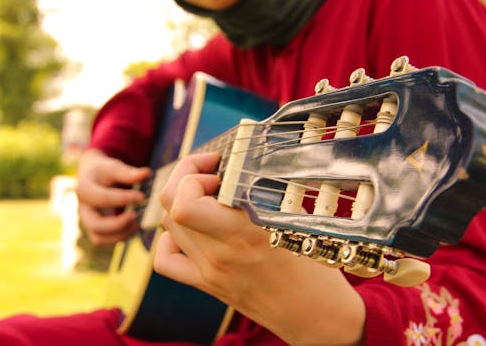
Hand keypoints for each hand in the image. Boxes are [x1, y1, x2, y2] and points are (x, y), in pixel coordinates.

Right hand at [76, 149, 150, 245]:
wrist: (93, 177)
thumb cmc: (105, 172)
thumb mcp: (114, 168)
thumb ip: (128, 173)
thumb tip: (147, 173)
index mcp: (84, 189)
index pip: (103, 198)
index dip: (123, 199)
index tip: (142, 197)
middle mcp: (82, 208)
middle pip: (95, 225)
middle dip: (118, 224)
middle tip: (135, 215)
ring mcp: (87, 221)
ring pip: (99, 238)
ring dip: (120, 234)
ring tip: (137, 224)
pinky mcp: (94, 229)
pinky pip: (104, 241)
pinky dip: (119, 238)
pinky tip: (133, 227)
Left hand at [153, 152, 364, 345]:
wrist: (318, 320)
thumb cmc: (318, 273)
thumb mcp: (298, 225)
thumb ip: (267, 197)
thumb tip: (246, 168)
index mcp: (245, 234)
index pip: (186, 200)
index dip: (194, 172)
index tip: (219, 165)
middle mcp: (219, 254)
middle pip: (170, 204)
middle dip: (185, 176)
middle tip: (211, 171)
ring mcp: (210, 272)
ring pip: (167, 225)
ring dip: (182, 200)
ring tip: (208, 193)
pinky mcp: (208, 285)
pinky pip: (167, 261)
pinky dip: (169, 239)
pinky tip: (189, 230)